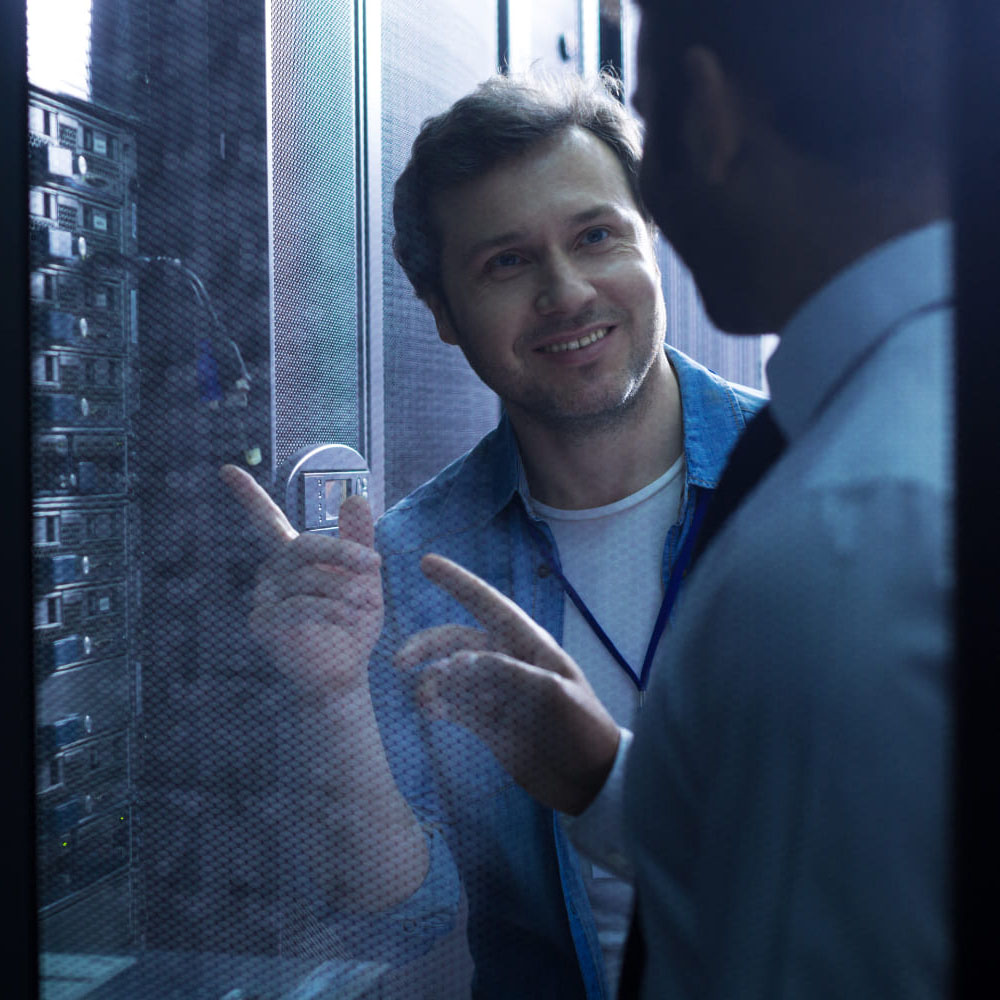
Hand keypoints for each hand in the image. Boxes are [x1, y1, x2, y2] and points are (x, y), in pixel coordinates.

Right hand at [220, 465, 382, 697]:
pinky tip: (351, 619)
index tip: (228, 469)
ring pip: (307, 578)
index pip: (267, 520)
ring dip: (345, 589)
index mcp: (291, 557)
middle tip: (375, 564)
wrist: (345, 673)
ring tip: (368, 604)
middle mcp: (271, 573)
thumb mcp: (363, 578)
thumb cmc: (352, 623)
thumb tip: (357, 497)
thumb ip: (359, 540)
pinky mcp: (264, 624)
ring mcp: (263, 599)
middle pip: (303, 546)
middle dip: (342, 553)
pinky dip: (331, 610)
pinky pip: (299, 606)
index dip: (248, 495)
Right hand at [395, 553, 619, 815]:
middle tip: (399, 662)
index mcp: (530, 646)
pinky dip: (439, 704)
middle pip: (458, 641)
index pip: (487, 604)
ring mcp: (497, 694)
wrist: (592, 783)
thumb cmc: (583, 730)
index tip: (425, 563)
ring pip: (452, 675)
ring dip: (432, 681)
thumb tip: (461, 662)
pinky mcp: (490, 724)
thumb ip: (509, 674)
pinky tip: (431, 712)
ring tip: (425, 702)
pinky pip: (456, 705)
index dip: (457, 582)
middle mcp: (509, 663)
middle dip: (428, 645)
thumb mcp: (554, 696)